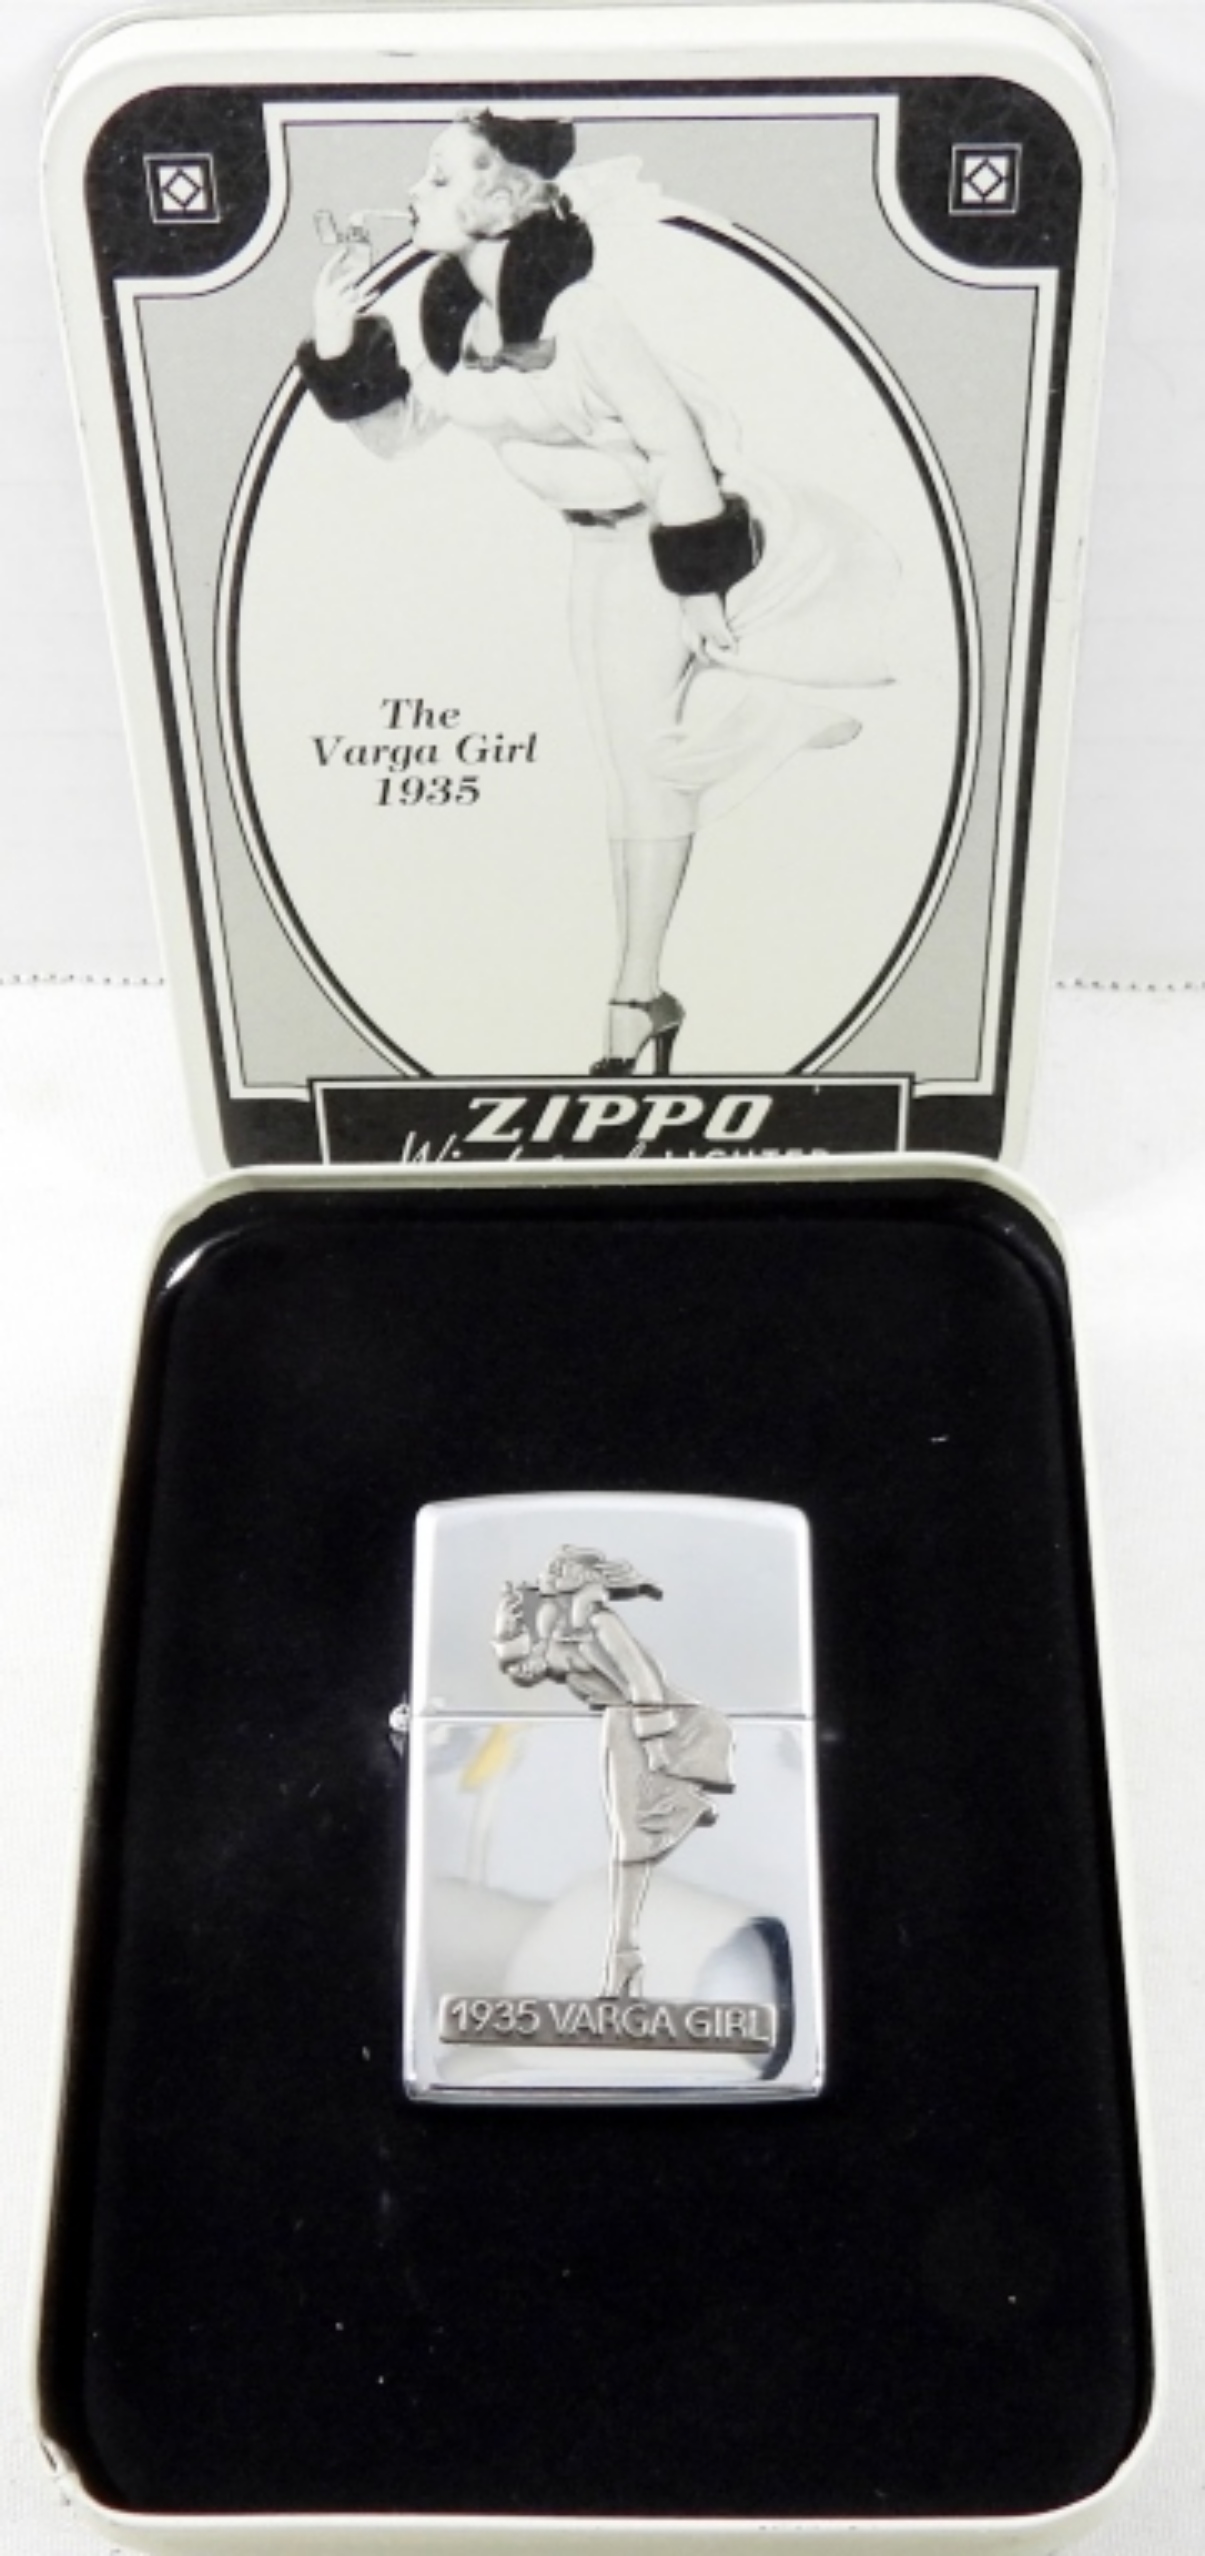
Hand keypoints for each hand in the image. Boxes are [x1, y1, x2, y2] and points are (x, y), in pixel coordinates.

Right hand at [313, 241, 377, 359]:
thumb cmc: (330, 326)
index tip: (344, 251)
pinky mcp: (344, 316)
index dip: (334, 260)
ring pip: (351, 291)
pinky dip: (368, 297)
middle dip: (354, 274)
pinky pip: (359, 303)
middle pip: (342, 281)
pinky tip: (376, 293)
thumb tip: (351, 281)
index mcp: (319, 294)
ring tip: (371, 284)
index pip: (325, 272)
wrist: (328, 347)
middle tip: (363, 268)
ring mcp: (334, 308)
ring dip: (362, 288)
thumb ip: (336, 294)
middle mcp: (326, 299)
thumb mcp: (327, 307)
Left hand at [681, 591, 735, 660]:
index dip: (690, 643)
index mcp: (687, 619)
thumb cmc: (690, 585)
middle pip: (697, 647)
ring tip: (724, 654)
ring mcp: (707, 628)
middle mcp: (695, 627)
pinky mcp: (717, 625)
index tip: (693, 647)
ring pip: (713, 645)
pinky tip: (736, 651)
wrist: (696, 583)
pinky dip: (732, 646)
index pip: (686, 636)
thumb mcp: (685, 594)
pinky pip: (726, 639)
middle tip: (706, 661)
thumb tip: (686, 593)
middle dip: (702, 655)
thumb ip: (688, 598)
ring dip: (718, 650)